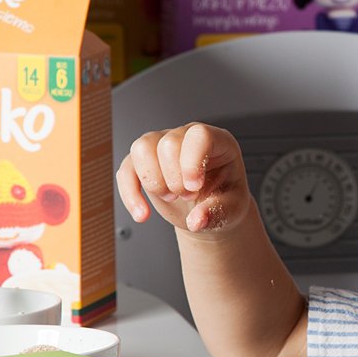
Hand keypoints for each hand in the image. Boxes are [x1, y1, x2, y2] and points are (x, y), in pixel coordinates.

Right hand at [116, 123, 251, 232]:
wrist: (206, 208)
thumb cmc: (224, 200)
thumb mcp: (231, 209)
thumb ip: (216, 213)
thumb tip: (196, 221)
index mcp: (217, 141)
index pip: (198, 136)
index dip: (192, 162)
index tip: (194, 187)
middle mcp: (187, 137)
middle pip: (167, 144)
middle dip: (175, 179)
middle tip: (188, 196)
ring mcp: (162, 144)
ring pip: (142, 148)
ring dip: (153, 182)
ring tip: (171, 198)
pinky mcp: (142, 161)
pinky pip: (126, 170)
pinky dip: (130, 195)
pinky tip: (142, 215)